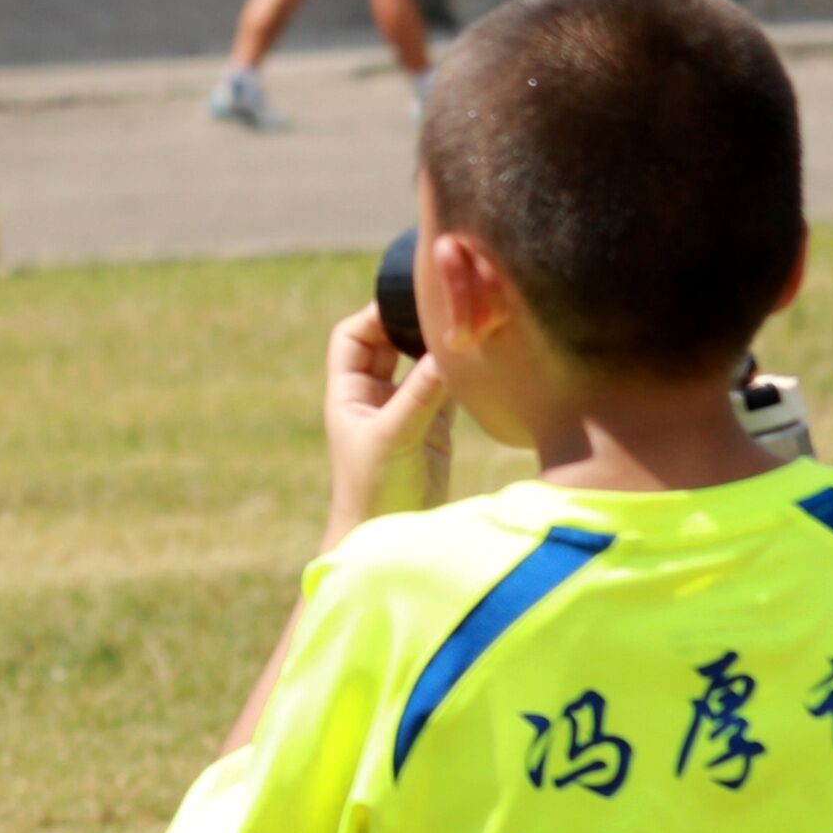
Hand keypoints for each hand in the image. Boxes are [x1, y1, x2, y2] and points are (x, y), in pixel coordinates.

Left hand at [320, 302, 454, 546]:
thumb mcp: (395, 435)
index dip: (375, 314)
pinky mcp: (434, 426)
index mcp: (349, 391)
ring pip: (422, 363)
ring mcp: (405, 408)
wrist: (388, 535)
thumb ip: (420, 393)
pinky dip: (461, 373)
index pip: (353, 335)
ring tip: (471, 325)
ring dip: (441, 347)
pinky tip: (484, 359)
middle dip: (413, 322)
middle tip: (449, 304)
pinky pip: (447, 387)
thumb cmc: (374, 488)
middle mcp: (374, 394)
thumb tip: (447, 349)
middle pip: (389, 342)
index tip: (410, 298)